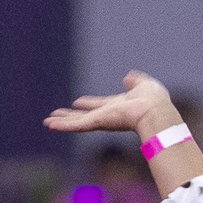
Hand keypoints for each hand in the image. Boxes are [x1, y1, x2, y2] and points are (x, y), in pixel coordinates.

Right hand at [45, 70, 182, 139]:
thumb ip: (136, 81)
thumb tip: (129, 77)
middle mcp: (108, 115)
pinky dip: (63, 126)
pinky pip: (77, 125)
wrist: (154, 110)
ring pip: (77, 123)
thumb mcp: (144, 85)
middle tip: (56, 117)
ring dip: (62, 123)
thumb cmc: (153, 100)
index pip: (100, 105)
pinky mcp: (98, 123)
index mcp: (119, 105)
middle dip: (71, 116)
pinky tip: (50, 125)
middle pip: (85, 116)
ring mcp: (102, 120)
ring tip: (47, 123)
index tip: (78, 102)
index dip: (89, 104)